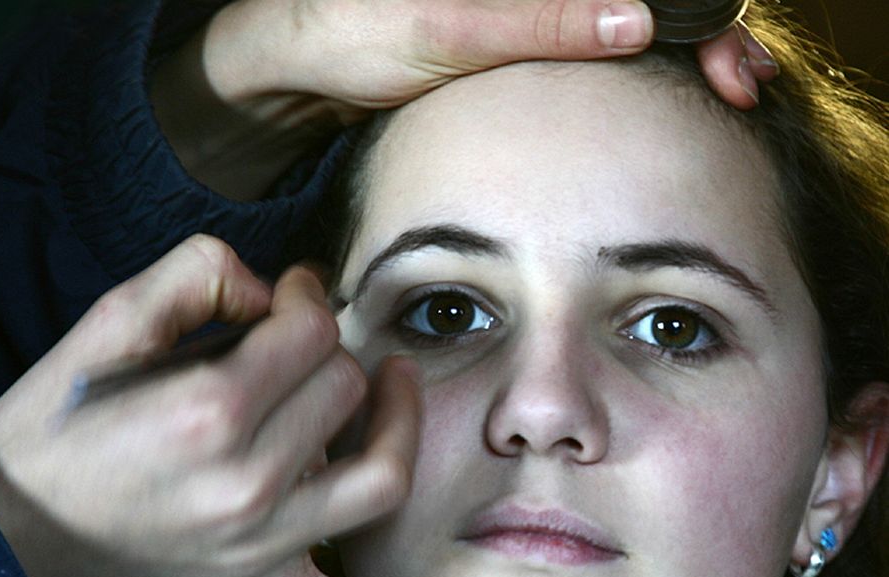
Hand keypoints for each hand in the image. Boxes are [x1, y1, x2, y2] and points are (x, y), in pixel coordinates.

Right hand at [0, 234, 491, 576]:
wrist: (11, 536)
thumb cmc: (55, 430)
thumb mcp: (103, 325)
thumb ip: (194, 276)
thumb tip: (275, 288)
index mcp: (207, 413)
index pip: (311, 333)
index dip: (306, 295)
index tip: (290, 292)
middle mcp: (247, 485)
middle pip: (346, 389)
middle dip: (332, 348)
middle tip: (308, 338)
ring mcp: (263, 549)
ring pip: (380, 477)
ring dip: (400, 425)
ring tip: (396, 388)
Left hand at [205, 0, 773, 110]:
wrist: (301, 63)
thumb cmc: (360, 30)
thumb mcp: (454, 31)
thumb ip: (543, 23)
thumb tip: (638, 21)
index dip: (699, 17)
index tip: (733, 65)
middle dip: (703, 35)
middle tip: (743, 86)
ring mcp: (526, 13)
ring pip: (621, 23)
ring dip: (677, 54)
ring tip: (724, 92)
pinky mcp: (512, 43)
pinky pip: (585, 50)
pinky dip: (630, 73)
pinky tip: (659, 94)